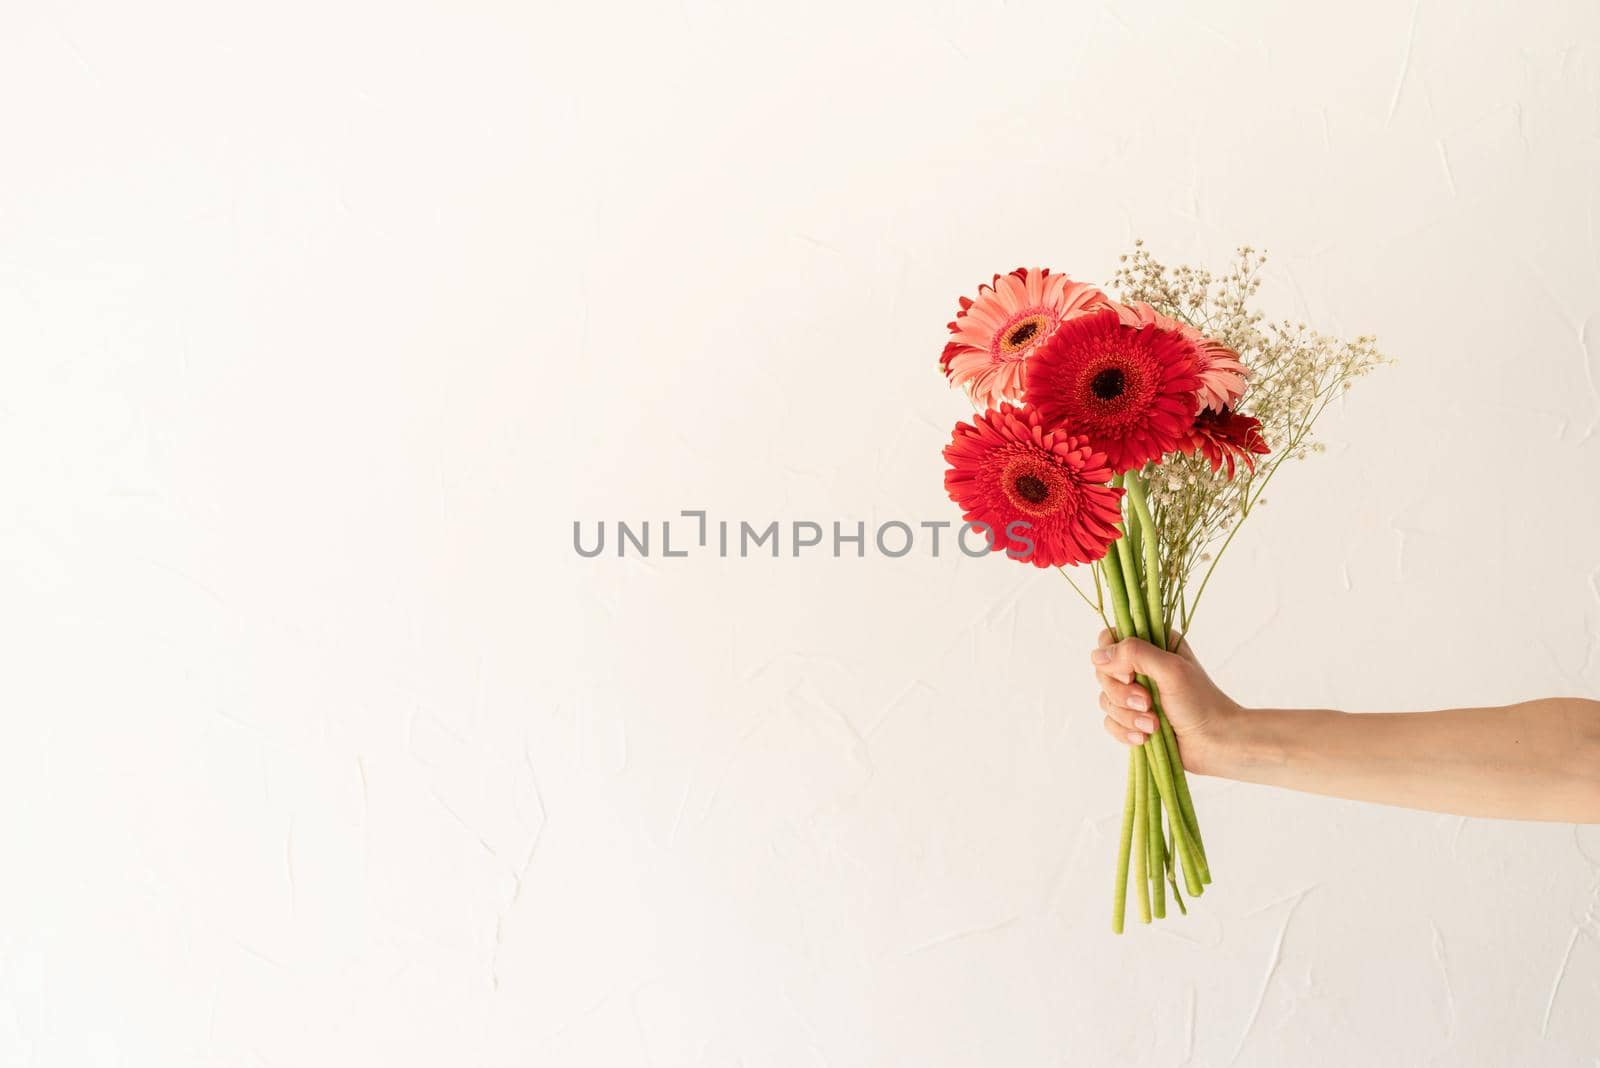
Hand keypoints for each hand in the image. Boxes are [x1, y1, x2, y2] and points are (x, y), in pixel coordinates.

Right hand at [1090, 629, 1239, 774]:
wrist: (1215, 743)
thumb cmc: (1200, 703)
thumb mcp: (1170, 669)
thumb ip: (1134, 654)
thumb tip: (1098, 656)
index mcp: (1152, 645)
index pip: (1109, 640)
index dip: (1112, 659)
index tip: (1131, 674)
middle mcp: (1141, 667)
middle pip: (1103, 672)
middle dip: (1122, 694)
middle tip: (1146, 703)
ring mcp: (1135, 695)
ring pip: (1106, 700)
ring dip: (1128, 716)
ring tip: (1153, 725)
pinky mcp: (1133, 719)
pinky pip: (1110, 722)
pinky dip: (1125, 732)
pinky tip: (1144, 737)